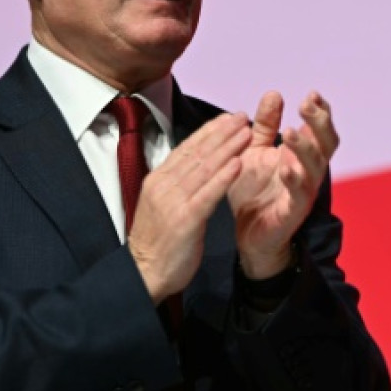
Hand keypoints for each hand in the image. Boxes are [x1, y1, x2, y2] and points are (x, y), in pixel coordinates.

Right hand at [128, 111, 250, 303]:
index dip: (209, 131)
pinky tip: (238, 164)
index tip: (227, 118)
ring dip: (227, 148)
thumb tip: (193, 167)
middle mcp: (164, 185)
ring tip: (246, 133)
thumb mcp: (162, 205)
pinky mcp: (185, 219)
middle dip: (221, 132)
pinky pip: (208, 193)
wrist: (144, 273)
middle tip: (242, 116)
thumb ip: (176, 185)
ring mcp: (173, 201)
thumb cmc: (157, 244)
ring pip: (204, 168)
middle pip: (197, 153)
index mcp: (158, 180)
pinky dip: (224, 177)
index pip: (186, 149)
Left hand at [228, 91, 339, 279]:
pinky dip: (294, 181)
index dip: (321, 112)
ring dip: (305, 149)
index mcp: (302, 155)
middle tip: (306, 104)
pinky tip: (287, 168)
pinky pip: (299, 196)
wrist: (248, 233)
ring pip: (315, 168)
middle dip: (319, 123)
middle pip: (326, 144)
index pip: (319, 129)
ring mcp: (304, 192)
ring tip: (292, 132)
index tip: (312, 94)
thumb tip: (274, 94)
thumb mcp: (255, 151)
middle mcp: (309, 171)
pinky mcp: (293, 212)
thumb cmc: (255, 191)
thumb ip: (265, 125)